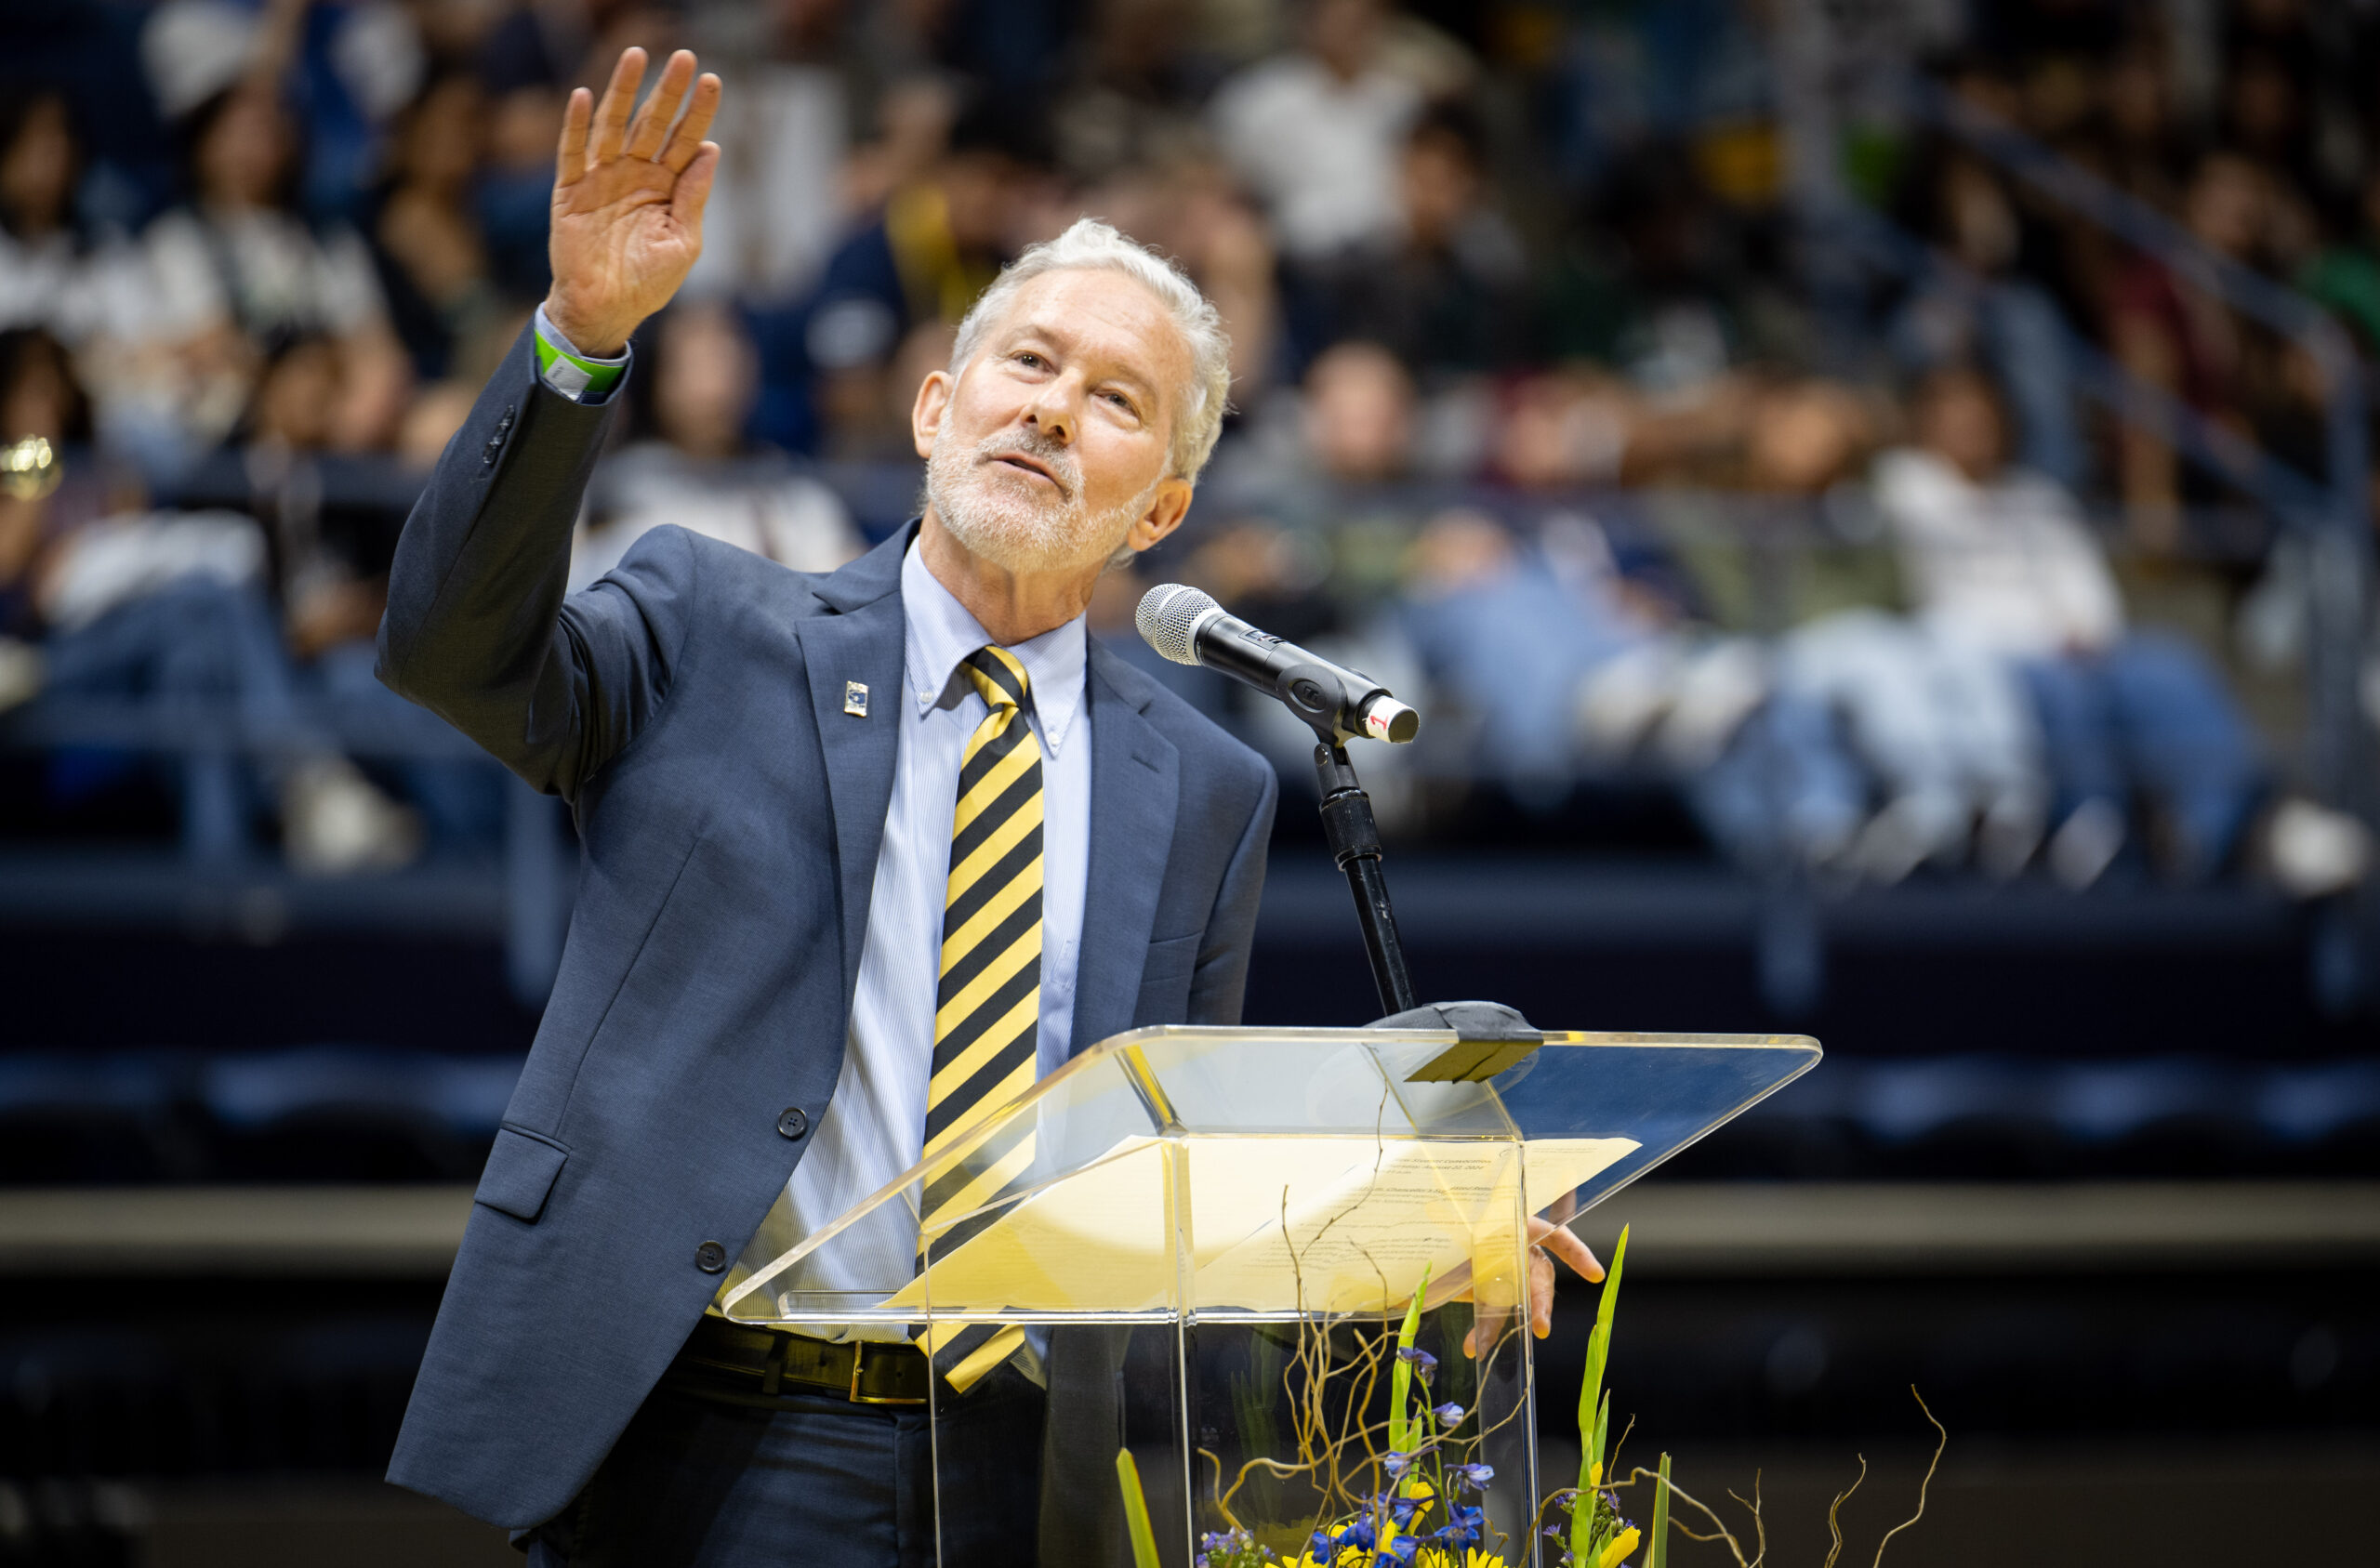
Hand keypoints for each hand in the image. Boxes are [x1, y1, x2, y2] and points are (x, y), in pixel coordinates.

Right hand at [544, 47, 721, 356]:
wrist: (606, 310)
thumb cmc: (648, 282)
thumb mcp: (682, 243)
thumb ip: (694, 198)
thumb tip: (711, 151)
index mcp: (667, 187)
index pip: (687, 140)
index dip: (698, 111)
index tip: (713, 81)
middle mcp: (635, 174)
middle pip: (653, 123)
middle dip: (667, 90)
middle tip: (683, 57)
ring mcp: (602, 178)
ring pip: (613, 125)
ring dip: (623, 91)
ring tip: (635, 57)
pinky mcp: (571, 190)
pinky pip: (573, 152)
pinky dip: (576, 125)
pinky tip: (583, 96)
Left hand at [1462, 1217, 1603, 1357]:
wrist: (1433, 1243)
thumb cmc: (1455, 1226)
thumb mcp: (1464, 1229)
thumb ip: (1471, 1244)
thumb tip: (1467, 1261)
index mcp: (1521, 1227)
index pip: (1558, 1239)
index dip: (1578, 1255)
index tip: (1595, 1275)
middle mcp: (1520, 1255)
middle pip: (1539, 1280)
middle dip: (1541, 1304)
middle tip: (1541, 1327)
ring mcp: (1506, 1278)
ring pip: (1515, 1304)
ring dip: (1506, 1325)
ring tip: (1491, 1344)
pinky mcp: (1490, 1297)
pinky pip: (1493, 1316)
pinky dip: (1483, 1332)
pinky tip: (1472, 1347)